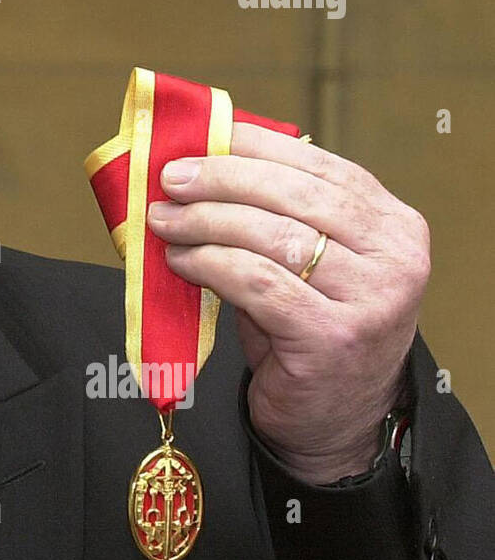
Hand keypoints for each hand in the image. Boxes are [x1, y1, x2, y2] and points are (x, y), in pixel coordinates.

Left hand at [146, 122, 427, 483]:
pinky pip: (256, 283)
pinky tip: (181, 261)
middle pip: (293, 196)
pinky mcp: (331, 338)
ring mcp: (371, 301)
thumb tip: (199, 162)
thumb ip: (277, 213)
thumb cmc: (308, 329)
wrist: (331, 420)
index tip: (200, 138)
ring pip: (272, 237)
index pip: (317, 166)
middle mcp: (395, 258)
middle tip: (169, 180)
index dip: (252, 147)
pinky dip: (210, 264)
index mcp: (393, 224)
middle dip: (221, 180)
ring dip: (205, 222)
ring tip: (164, 221)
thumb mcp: (308, 262)